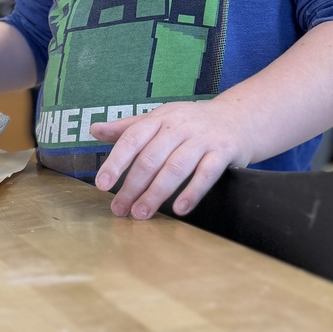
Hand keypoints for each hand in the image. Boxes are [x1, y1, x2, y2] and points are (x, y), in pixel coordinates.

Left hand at [90, 99, 252, 220]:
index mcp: (160, 118)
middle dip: (133, 186)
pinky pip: (206, 173)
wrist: (238, 118)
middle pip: (151, 158)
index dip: (116, 161)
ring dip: (156, 193)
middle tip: (120, 210)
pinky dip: (192, 192)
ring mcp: (203, 138)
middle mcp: (180, 126)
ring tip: (141, 214)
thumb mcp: (159, 119)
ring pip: (175, 167)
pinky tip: (179, 209)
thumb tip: (93, 130)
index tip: (101, 184)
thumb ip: (128, 127)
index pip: (132, 138)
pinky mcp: (224, 151)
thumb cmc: (191, 123)